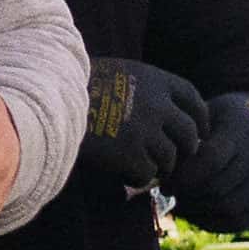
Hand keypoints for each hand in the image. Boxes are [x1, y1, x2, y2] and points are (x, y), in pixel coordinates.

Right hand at [72, 58, 206, 190]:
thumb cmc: (75, 85)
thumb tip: (163, 110)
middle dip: (184, 149)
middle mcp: (157, 104)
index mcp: (155, 80)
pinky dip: (136, 178)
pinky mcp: (131, 155)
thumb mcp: (117, 72)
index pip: (193, 99)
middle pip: (189, 134)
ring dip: (159, 166)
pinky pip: (146, 174)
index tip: (196, 130)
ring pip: (170, 158)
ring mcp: (146, 131)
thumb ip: (143, 88)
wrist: (50, 100)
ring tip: (140, 166)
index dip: (198, 118)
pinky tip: (122, 174)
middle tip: (171, 157)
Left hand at [168, 91, 248, 231]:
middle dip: (188, 194)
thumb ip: (182, 136)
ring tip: (179, 200)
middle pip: (219, 188)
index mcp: (241, 131)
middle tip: (167, 191)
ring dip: (198, 210)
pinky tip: (194, 210)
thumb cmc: (216, 121)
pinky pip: (238, 221)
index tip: (165, 179)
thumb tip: (157, 169)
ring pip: (229, 208)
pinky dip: (212, 222)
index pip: (212, 160)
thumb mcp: (201, 115)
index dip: (184, 175)